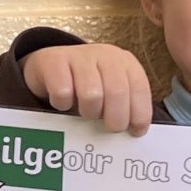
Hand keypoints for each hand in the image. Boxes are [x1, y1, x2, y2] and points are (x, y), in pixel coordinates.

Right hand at [22, 43, 153, 134]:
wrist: (50, 66)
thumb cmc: (87, 87)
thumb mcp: (112, 94)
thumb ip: (126, 109)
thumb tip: (134, 135)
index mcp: (125, 63)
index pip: (139, 88)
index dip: (139, 114)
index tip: (134, 132)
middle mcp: (105, 55)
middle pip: (117, 92)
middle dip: (115, 119)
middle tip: (108, 127)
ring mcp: (79, 55)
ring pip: (91, 94)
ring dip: (88, 112)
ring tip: (85, 112)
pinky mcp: (54, 60)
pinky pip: (62, 92)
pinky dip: (62, 105)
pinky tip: (63, 103)